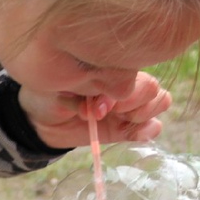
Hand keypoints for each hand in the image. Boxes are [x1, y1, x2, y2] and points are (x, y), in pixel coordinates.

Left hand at [19, 73, 172, 148]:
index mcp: (111, 66)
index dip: (120, 89)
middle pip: (152, 88)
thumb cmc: (48, 91)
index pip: (135, 71)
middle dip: (129, 103)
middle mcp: (126, 83)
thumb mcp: (60, 84)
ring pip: (160, 102)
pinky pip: (153, 127)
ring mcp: (130, 105)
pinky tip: (127, 133)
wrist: (39, 118)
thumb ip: (83, 89)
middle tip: (99, 112)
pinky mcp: (127, 127)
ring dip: (139, 115)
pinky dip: (146, 131)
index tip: (94, 102)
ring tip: (112, 120)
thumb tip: (102, 107)